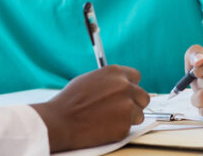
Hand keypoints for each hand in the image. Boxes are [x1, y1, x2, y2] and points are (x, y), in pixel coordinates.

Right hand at [31, 65, 148, 152]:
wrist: (59, 122)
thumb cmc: (69, 101)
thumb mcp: (89, 80)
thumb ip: (109, 81)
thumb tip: (120, 83)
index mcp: (115, 72)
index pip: (136, 77)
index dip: (130, 87)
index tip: (126, 94)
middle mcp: (125, 87)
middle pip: (143, 96)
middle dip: (134, 103)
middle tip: (120, 111)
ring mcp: (127, 106)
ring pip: (140, 114)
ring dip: (129, 118)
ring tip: (109, 120)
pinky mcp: (125, 125)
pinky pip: (129, 128)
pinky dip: (119, 129)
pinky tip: (104, 128)